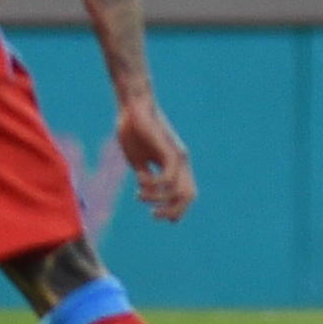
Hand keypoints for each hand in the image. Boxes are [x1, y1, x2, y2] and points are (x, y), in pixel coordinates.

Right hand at [115, 101, 195, 221]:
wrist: (133, 108)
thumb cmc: (134, 132)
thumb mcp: (138, 161)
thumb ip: (146, 177)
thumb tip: (148, 193)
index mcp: (174, 165)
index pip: (185, 194)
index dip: (176, 210)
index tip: (156, 215)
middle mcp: (181, 162)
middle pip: (189, 196)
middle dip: (173, 211)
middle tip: (153, 215)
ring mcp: (177, 156)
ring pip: (180, 191)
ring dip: (158, 199)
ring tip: (139, 194)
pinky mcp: (169, 150)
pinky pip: (169, 178)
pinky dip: (154, 185)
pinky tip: (140, 180)